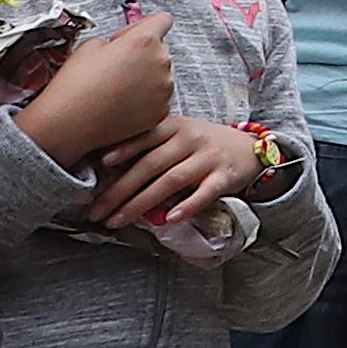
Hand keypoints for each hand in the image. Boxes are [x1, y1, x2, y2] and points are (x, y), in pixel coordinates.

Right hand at [16, 7, 175, 166]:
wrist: (68, 126)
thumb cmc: (75, 85)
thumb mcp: (90, 46)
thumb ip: (117, 40)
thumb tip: (125, 47)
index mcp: (145, 41)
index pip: (163, 19)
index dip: (143, 26)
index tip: (127, 38)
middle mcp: (161, 62)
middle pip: (160, 48)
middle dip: (142, 53)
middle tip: (117, 66)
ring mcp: (164, 89)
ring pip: (161, 73)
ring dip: (145, 76)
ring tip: (116, 89)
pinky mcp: (161, 111)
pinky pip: (159, 97)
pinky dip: (145, 98)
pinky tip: (121, 104)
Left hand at [90, 114, 264, 233]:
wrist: (249, 148)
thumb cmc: (202, 144)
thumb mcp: (179, 134)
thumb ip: (151, 146)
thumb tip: (107, 167)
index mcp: (175, 126)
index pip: (146, 136)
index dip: (124, 148)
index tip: (102, 163)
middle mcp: (190, 139)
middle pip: (151, 165)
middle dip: (120, 190)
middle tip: (97, 211)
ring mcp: (208, 157)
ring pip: (171, 181)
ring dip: (141, 203)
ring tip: (118, 220)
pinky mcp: (225, 176)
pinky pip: (204, 192)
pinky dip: (187, 206)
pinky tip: (170, 219)